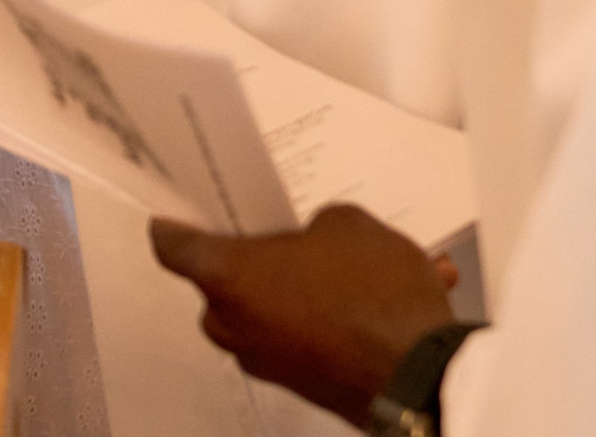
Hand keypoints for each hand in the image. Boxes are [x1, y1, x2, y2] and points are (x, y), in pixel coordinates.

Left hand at [150, 205, 457, 425]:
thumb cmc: (374, 295)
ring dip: (313, 288)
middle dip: (262, 257)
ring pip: (276, 307)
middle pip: (229, 278)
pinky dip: (340, 319)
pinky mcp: (300, 383)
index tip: (183, 211)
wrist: (424, 376)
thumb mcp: (348, 224)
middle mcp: (232, 323)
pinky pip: (310, 336)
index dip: (178, 222)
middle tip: (296, 235)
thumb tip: (318, 239)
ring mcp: (263, 358)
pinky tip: (386, 299)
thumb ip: (314, 223)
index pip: (171, 244)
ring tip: (367, 266)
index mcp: (224, 275)